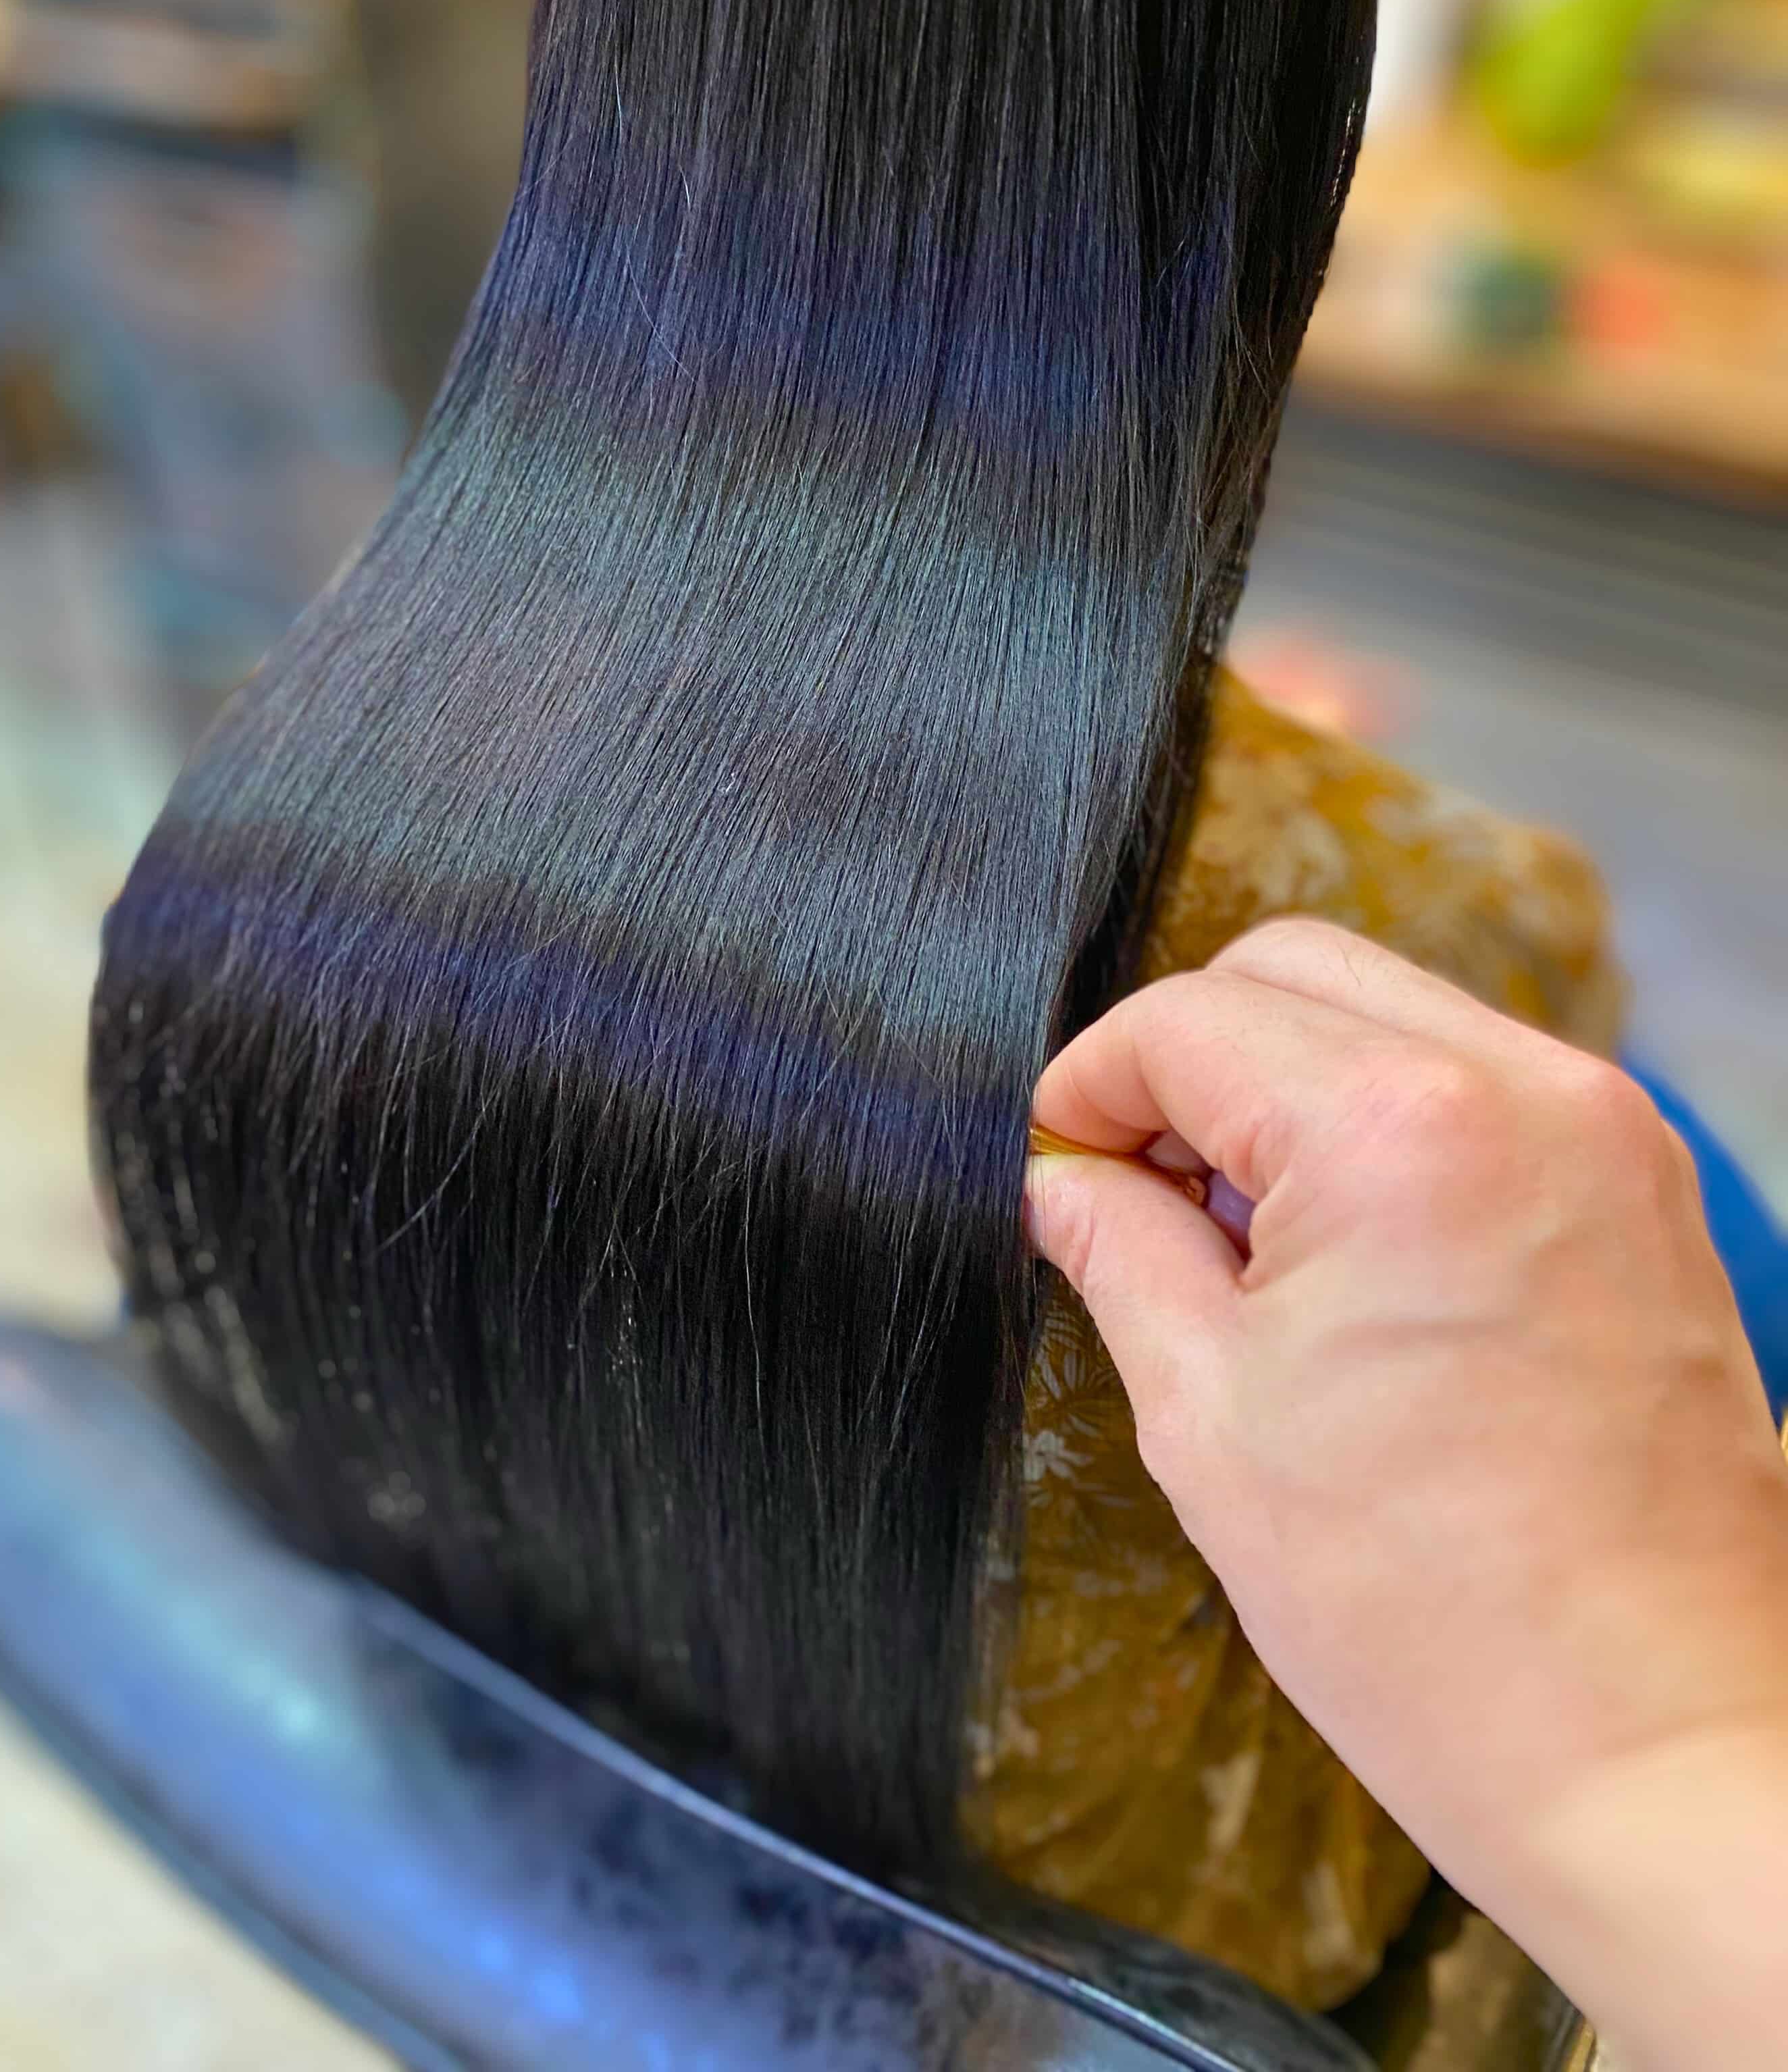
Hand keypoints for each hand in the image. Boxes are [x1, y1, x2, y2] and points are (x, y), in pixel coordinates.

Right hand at [1028, 920, 1787, 2071]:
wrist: (1659, 1750)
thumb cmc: (1437, 1617)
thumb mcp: (1210, 1420)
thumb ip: (1121, 1253)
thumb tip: (1068, 1179)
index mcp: (1398, 1132)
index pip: (1188, 1019)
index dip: (1093, 1084)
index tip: (1060, 1159)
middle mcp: (1522, 1091)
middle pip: (1295, 970)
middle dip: (1192, 1058)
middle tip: (1140, 1185)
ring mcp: (1607, 1133)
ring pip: (1393, 1011)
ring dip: (1294, 1084)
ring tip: (1247, 1237)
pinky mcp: (1645, 1189)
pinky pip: (1482, 1083)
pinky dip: (1393, 1123)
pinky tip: (1350, 1255)